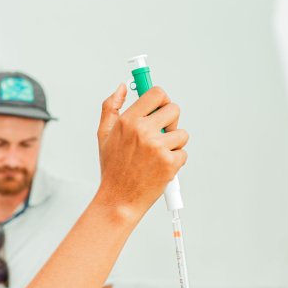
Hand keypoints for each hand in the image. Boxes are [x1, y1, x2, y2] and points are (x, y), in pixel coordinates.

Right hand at [96, 84, 188, 213]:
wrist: (118, 200)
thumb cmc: (112, 169)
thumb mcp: (103, 135)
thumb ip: (111, 108)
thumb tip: (122, 87)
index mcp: (128, 121)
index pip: (157, 94)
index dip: (162, 99)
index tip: (161, 106)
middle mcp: (143, 131)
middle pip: (174, 109)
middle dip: (170, 122)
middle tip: (160, 135)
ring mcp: (158, 147)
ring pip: (182, 133)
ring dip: (174, 143)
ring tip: (157, 156)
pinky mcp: (169, 163)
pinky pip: (183, 153)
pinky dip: (175, 161)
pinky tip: (160, 168)